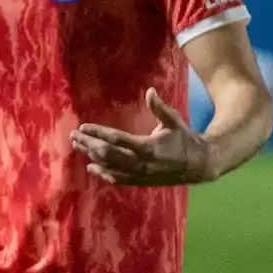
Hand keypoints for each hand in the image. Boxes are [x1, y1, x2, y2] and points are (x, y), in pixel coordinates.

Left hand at [69, 88, 214, 185]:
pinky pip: (117, 179)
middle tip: (74, 136)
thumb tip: (150, 91)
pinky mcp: (141, 181)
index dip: (98, 133)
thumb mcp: (174, 121)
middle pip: (107, 154)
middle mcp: (141, 163)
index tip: (83, 127)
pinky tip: (91, 167)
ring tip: (78, 146)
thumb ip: (160, 108)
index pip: (116, 139)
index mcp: (148, 147)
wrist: (198, 165)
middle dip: (88, 144)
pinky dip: (103, 173)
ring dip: (91, 156)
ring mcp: (139, 174)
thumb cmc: (184, 138)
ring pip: (109, 167)